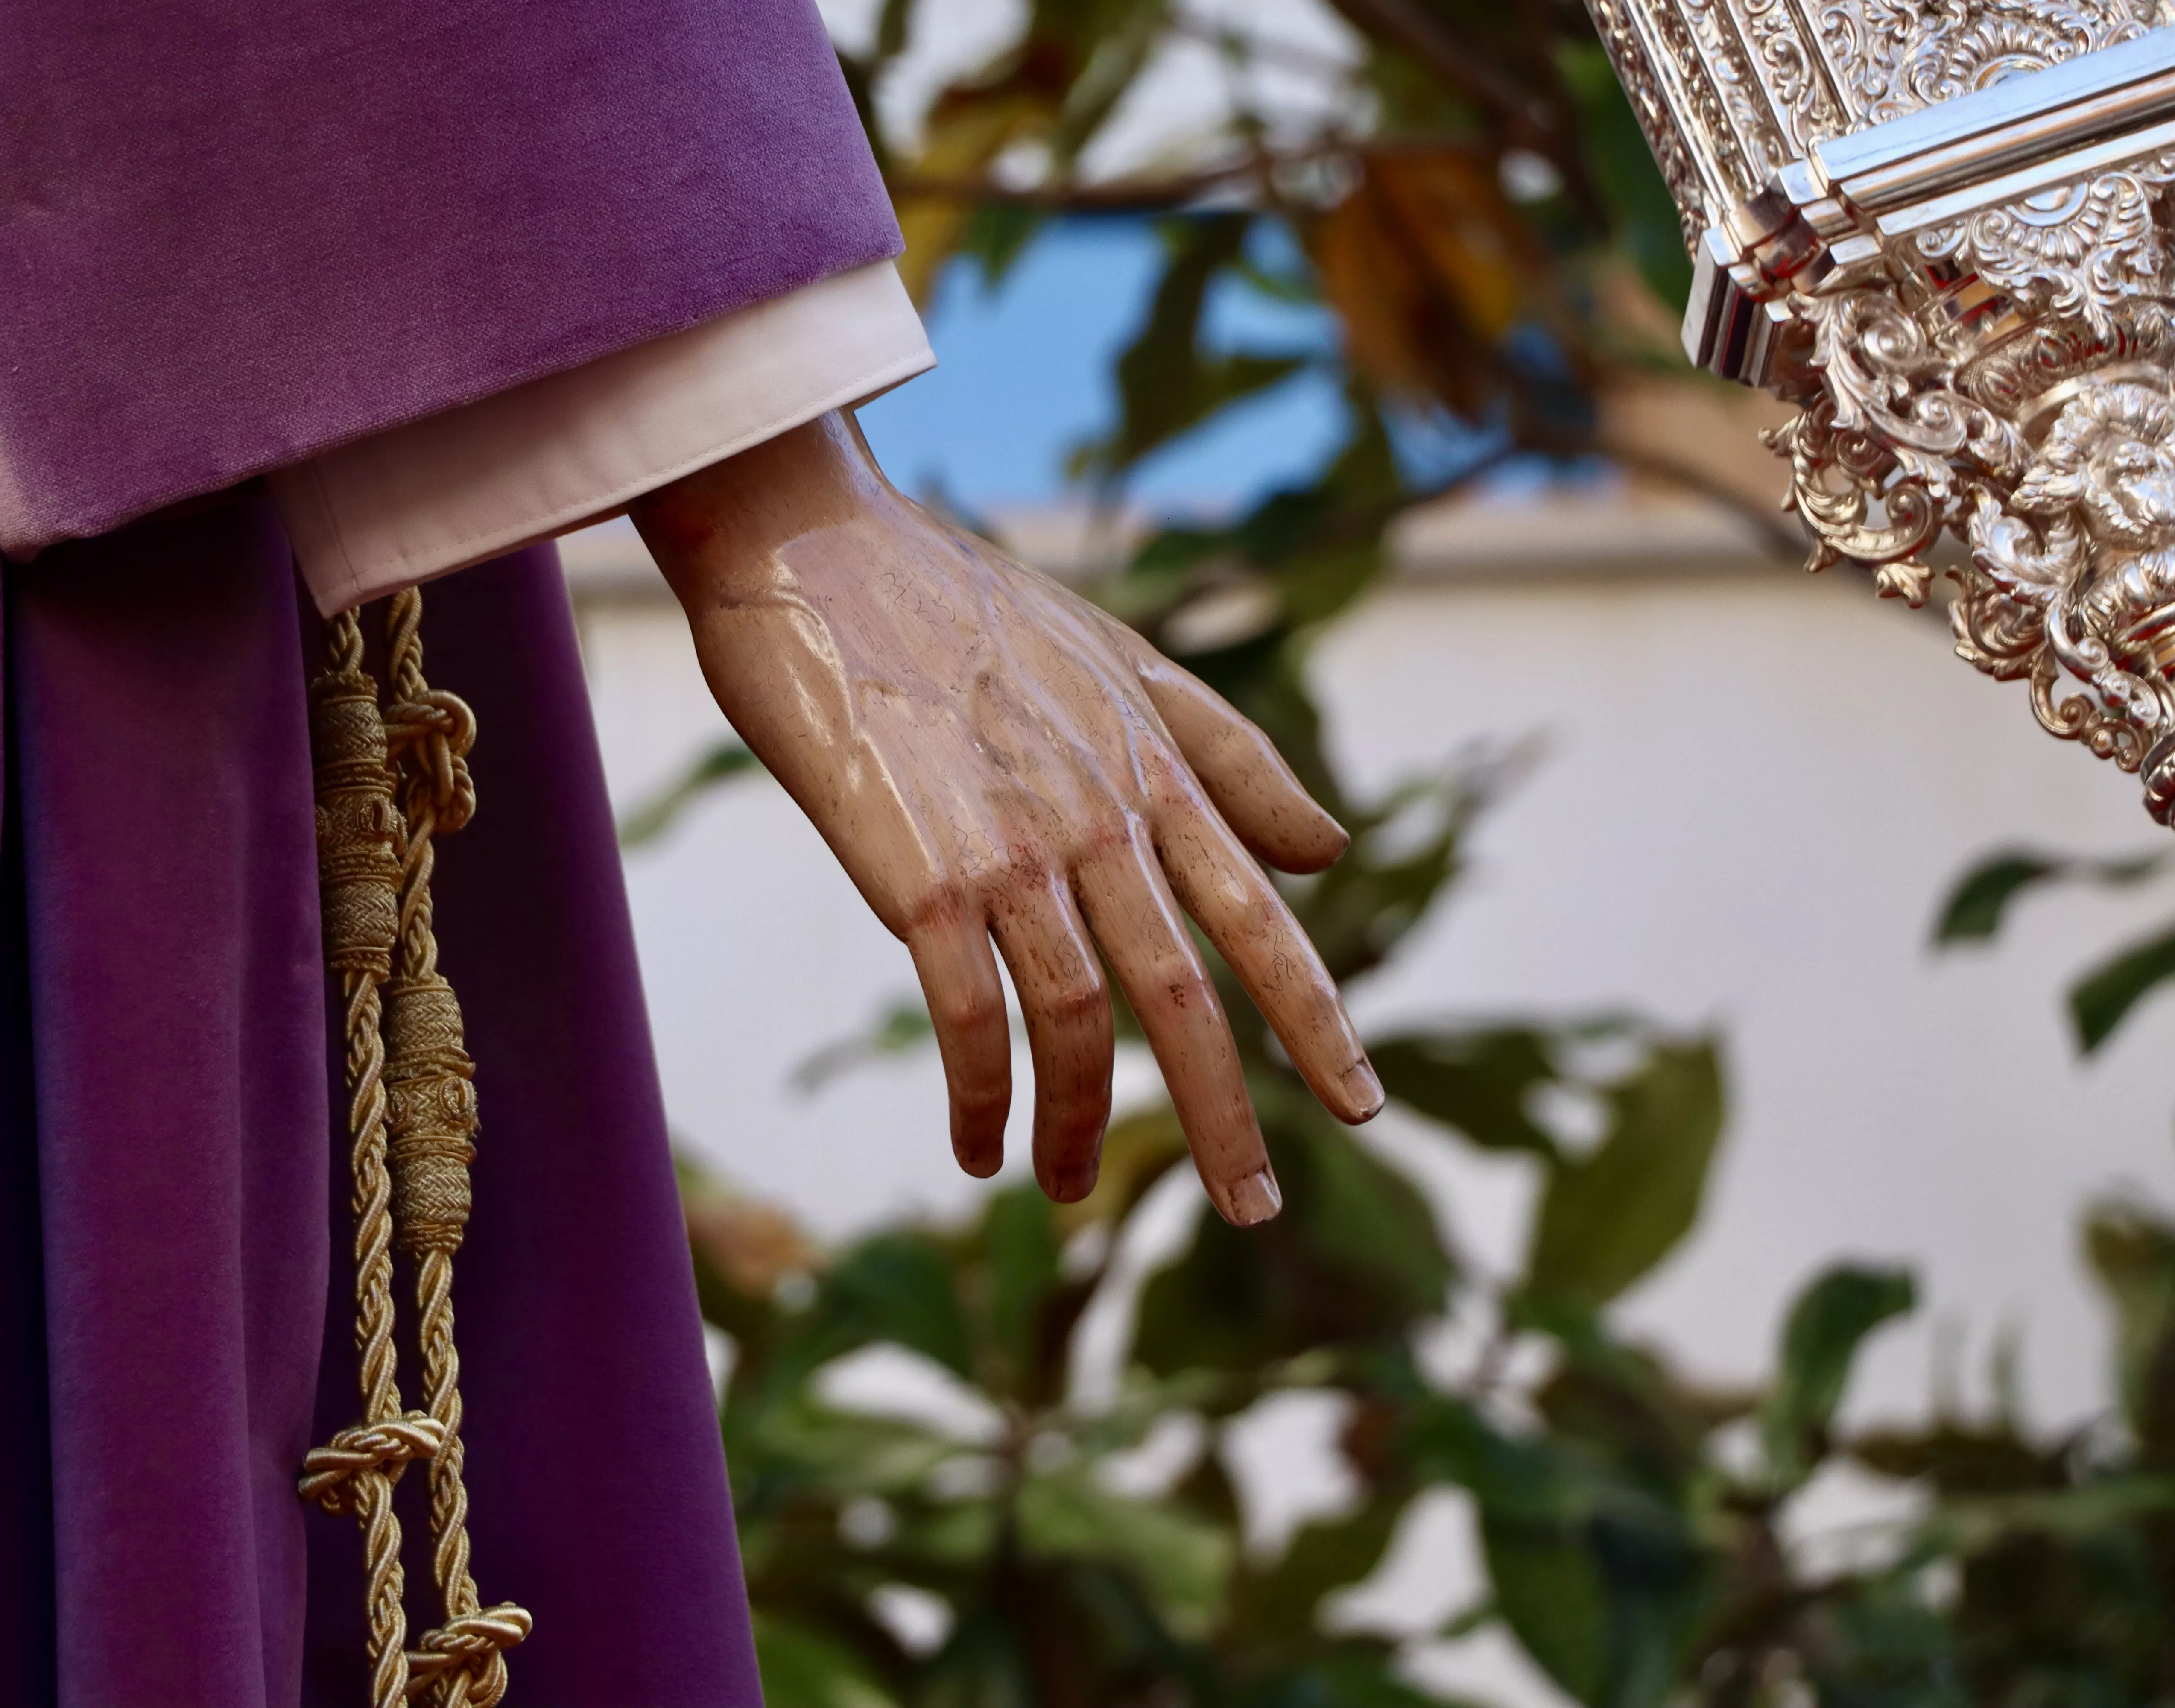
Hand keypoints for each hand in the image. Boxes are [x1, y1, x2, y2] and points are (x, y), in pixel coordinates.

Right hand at [629, 411, 1381, 1224]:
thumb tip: (1332, 849)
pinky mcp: (917, 875)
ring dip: (1078, 1125)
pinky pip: (971, 1016)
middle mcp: (1097, 816)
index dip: (1315, 1012)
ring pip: (1080, 1021)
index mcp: (1150, 767)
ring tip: (1067, 1193)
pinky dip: (983, 1095)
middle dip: (1226, 1112)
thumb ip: (1228, 757)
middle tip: (1254, 1206)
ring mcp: (1010, 850)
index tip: (1362, 1101)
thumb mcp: (1119, 659)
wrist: (812, 546)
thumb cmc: (955, 602)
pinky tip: (976, 1145)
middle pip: (1185, 991)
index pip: (1259, 911)